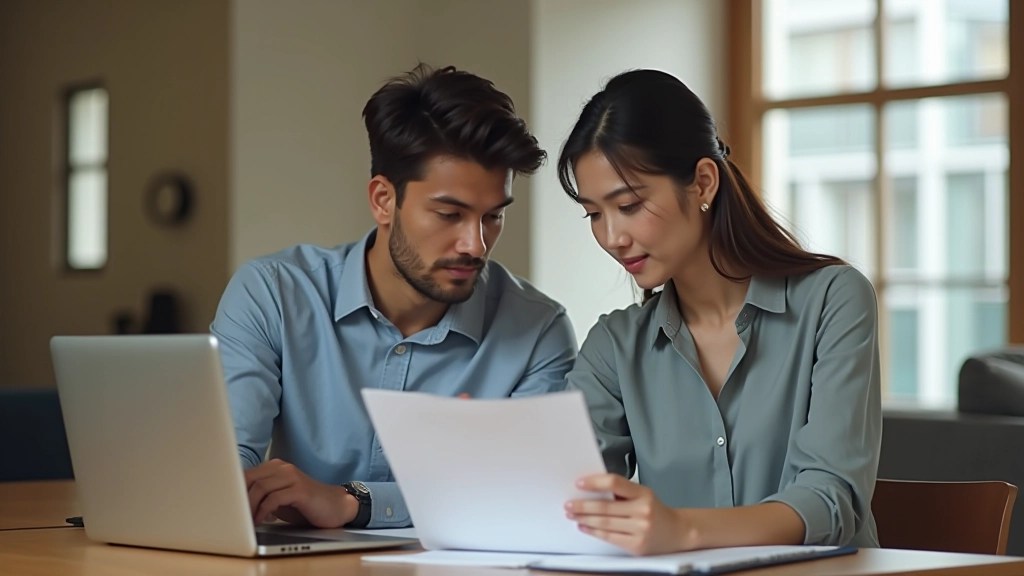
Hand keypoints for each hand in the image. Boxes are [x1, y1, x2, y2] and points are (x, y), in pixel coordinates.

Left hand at [244, 458, 357, 527]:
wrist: (336, 506)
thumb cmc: (306, 505)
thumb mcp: (279, 498)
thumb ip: (262, 495)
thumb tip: (237, 503)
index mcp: (276, 468)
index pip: (246, 474)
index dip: (234, 491)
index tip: (229, 507)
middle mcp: (283, 468)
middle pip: (250, 479)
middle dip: (239, 500)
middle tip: (235, 516)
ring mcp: (292, 477)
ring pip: (260, 487)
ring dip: (249, 507)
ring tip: (247, 521)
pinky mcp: (300, 490)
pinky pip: (274, 498)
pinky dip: (263, 511)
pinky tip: (262, 520)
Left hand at [566, 473, 690, 555]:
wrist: (676, 532)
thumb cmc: (655, 510)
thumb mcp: (643, 494)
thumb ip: (622, 492)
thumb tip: (592, 489)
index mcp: (644, 494)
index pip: (615, 483)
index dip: (595, 482)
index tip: (579, 483)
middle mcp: (643, 511)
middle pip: (606, 507)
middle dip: (583, 506)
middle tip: (569, 503)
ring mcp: (640, 530)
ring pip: (605, 523)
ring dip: (584, 519)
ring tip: (572, 514)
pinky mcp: (636, 545)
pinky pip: (609, 537)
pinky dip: (593, 531)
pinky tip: (584, 526)